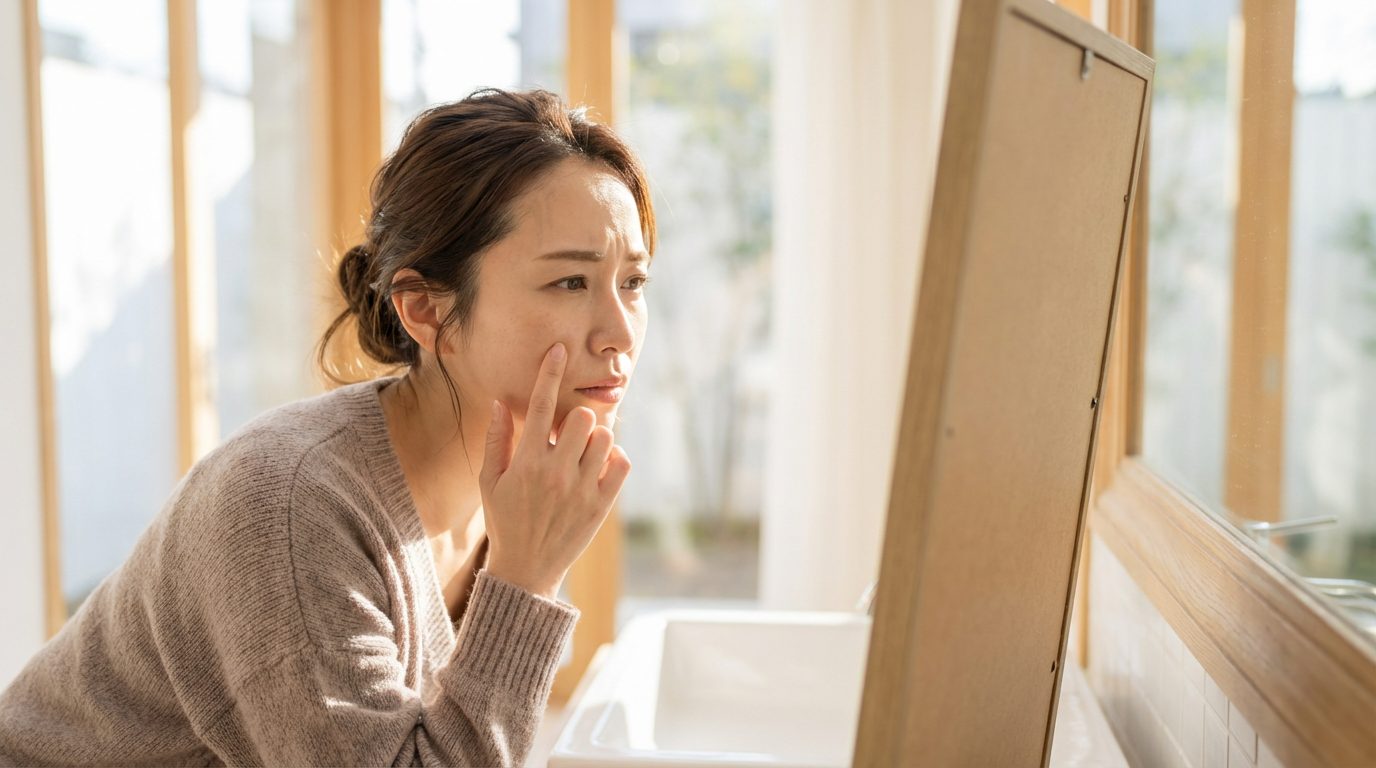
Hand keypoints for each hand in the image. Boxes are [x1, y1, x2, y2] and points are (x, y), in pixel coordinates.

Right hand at [479, 343, 631, 599]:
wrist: (526, 570)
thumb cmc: (505, 521)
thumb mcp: (490, 482)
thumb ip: (497, 440)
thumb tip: (502, 402)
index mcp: (527, 463)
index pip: (542, 406)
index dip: (550, 373)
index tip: (559, 349)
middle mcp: (556, 473)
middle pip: (583, 418)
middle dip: (576, 419)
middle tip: (568, 433)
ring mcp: (582, 490)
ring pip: (605, 438)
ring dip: (596, 438)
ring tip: (581, 453)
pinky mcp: (601, 505)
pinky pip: (622, 464)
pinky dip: (615, 458)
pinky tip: (599, 466)